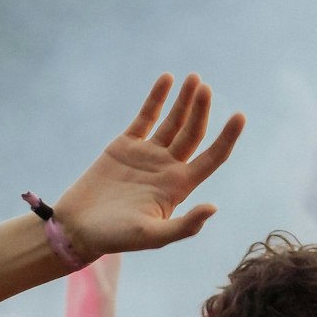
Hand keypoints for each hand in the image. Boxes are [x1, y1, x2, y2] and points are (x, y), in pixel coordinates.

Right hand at [53, 73, 244, 260]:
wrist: (76, 228)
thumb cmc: (114, 237)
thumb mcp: (151, 236)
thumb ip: (183, 226)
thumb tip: (213, 207)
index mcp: (178, 187)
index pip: (212, 157)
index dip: (227, 138)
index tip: (240, 116)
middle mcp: (167, 167)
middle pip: (193, 133)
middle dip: (201, 110)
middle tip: (206, 89)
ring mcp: (147, 154)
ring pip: (173, 121)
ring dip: (184, 100)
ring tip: (195, 79)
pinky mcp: (125, 146)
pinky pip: (145, 117)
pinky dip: (156, 98)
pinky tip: (167, 78)